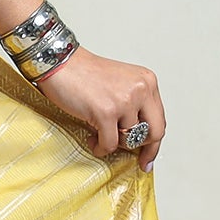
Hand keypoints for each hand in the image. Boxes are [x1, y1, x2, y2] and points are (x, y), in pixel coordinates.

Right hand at [34, 48, 164, 170]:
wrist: (59, 63)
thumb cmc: (83, 74)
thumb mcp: (120, 84)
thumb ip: (135, 105)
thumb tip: (139, 136)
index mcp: (147, 82)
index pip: (160, 119)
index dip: (154, 142)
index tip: (147, 156)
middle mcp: (140, 89)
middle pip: (155, 133)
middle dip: (141, 147)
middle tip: (131, 156)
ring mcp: (124, 101)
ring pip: (130, 140)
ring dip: (113, 143)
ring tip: (99, 136)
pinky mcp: (106, 112)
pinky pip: (110, 144)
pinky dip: (100, 147)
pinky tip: (92, 140)